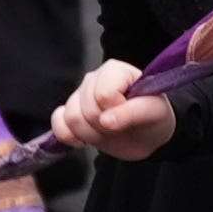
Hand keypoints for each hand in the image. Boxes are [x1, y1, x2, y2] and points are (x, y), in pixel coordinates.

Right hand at [45, 59, 174, 162]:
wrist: (146, 136)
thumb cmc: (153, 118)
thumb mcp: (155, 113)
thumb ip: (133, 112)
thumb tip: (106, 120)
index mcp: (116, 71)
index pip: (103, 93)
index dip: (115, 110)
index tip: (129, 115)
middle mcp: (94, 79)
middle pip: (84, 108)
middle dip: (103, 126)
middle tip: (119, 127)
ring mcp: (79, 95)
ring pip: (70, 117)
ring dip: (90, 134)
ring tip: (107, 132)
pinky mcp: (69, 112)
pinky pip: (57, 123)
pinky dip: (69, 136)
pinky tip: (84, 140)